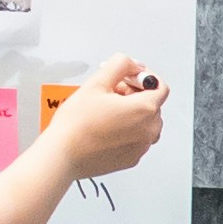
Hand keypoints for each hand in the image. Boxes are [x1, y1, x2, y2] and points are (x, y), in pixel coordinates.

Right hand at [51, 57, 165, 179]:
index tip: (128, 77)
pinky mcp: (132, 159)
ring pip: (145, 121)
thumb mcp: (97, 82)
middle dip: (135, 94)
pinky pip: (137, 138)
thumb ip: (121, 64)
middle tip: (110, 93)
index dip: (144, 77)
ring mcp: (141, 147)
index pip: (160, 86)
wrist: (62, 154)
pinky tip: (106, 126)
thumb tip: (134, 65)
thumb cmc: (76, 124)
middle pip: (152, 104)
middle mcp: (149, 131)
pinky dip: (127, 129)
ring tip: (106, 110)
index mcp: (144, 110)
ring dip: (132, 112)